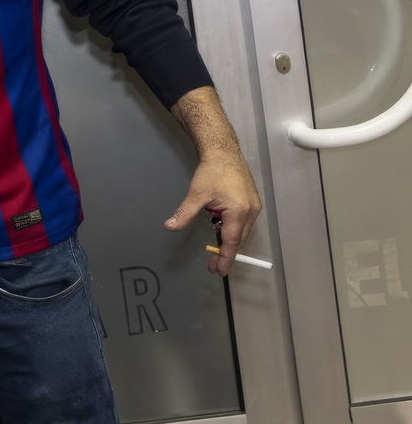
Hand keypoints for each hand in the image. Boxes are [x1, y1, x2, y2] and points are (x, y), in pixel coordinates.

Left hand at [163, 151, 261, 276]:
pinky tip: (220, 230)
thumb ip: (185, 213)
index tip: (220, 271)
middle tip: (214, 265)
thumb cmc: (212, 171)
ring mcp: (253, 206)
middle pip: (239, 239)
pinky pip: (242, 222)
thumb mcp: (196, 194)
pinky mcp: (251, 202)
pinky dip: (232, 230)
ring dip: (229, 241)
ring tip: (216, 252)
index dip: (225, 258)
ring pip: (241, 231)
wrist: (223, 151)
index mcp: (239, 211)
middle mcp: (251, 211)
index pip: (232, 241)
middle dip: (226, 253)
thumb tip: (170, 227)